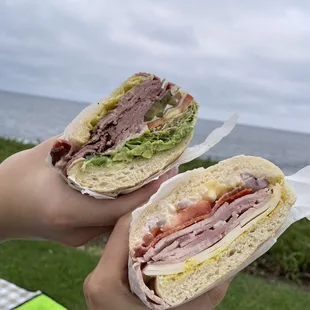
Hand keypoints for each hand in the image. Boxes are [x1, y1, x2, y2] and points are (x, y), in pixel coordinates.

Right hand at [0, 138, 176, 245]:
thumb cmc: (12, 181)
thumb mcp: (46, 154)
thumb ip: (80, 145)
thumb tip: (108, 133)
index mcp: (69, 210)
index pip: (123, 205)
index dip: (150, 189)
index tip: (170, 171)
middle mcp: (78, 229)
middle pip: (126, 215)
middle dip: (150, 193)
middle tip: (168, 171)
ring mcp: (79, 237)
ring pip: (119, 220)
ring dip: (138, 200)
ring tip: (155, 177)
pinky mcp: (78, 236)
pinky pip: (108, 221)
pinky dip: (123, 206)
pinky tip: (131, 189)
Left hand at [84, 214, 230, 309]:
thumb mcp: (194, 307)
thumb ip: (211, 277)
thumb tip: (234, 242)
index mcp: (105, 282)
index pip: (124, 228)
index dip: (150, 209)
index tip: (173, 200)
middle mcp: (96, 277)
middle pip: (123, 232)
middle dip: (151, 217)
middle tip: (176, 207)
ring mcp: (98, 280)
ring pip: (122, 241)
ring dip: (147, 229)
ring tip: (172, 220)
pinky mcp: (105, 283)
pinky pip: (122, 254)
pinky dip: (141, 244)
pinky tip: (162, 240)